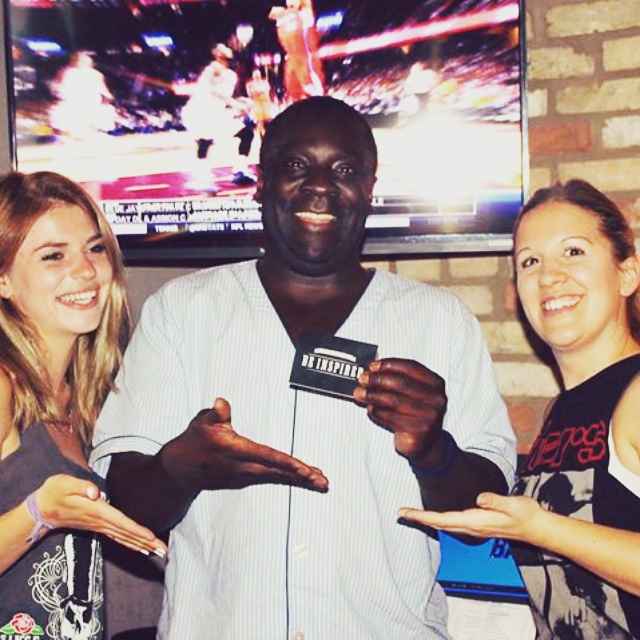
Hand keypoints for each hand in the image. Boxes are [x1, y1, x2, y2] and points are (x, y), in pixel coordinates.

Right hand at [36, 474, 167, 555]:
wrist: (41, 508)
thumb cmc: (55, 491)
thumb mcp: (65, 483)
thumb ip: (81, 486)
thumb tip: (95, 492)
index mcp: (96, 510)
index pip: (121, 522)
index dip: (136, 530)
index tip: (151, 538)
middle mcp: (100, 521)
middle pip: (127, 534)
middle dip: (146, 542)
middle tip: (164, 550)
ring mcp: (99, 526)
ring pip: (124, 538)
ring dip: (142, 545)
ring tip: (159, 551)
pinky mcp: (98, 526)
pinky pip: (118, 537)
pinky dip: (131, 543)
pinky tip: (141, 548)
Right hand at [161, 398, 328, 492]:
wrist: (179, 472)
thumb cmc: (193, 442)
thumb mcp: (201, 423)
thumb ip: (215, 414)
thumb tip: (222, 403)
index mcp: (235, 452)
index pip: (267, 457)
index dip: (287, 463)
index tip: (305, 469)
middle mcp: (243, 468)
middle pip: (278, 473)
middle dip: (302, 477)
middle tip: (323, 481)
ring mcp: (246, 476)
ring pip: (278, 478)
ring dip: (301, 480)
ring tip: (323, 483)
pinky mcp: (247, 479)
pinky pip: (273, 478)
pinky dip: (290, 479)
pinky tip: (306, 479)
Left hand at [354, 359, 446, 466]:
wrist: (426, 444)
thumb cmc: (415, 414)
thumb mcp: (413, 394)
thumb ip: (397, 380)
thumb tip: (371, 372)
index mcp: (436, 384)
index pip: (411, 367)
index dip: (390, 364)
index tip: (373, 366)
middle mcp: (436, 399)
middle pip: (402, 383)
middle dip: (378, 379)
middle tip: (363, 379)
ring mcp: (430, 416)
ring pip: (394, 400)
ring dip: (373, 395)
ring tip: (359, 393)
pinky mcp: (419, 431)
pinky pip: (391, 417)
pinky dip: (377, 411)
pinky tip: (370, 408)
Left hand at [398, 492, 545, 541]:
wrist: (537, 527)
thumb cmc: (526, 514)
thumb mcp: (513, 504)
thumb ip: (496, 501)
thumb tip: (480, 498)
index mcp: (476, 521)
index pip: (443, 519)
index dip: (423, 516)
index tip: (407, 513)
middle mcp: (472, 527)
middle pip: (439, 524)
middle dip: (419, 518)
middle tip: (400, 512)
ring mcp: (474, 528)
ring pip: (445, 525)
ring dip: (427, 519)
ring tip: (411, 513)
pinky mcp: (478, 525)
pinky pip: (452, 524)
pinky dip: (439, 520)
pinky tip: (435, 517)